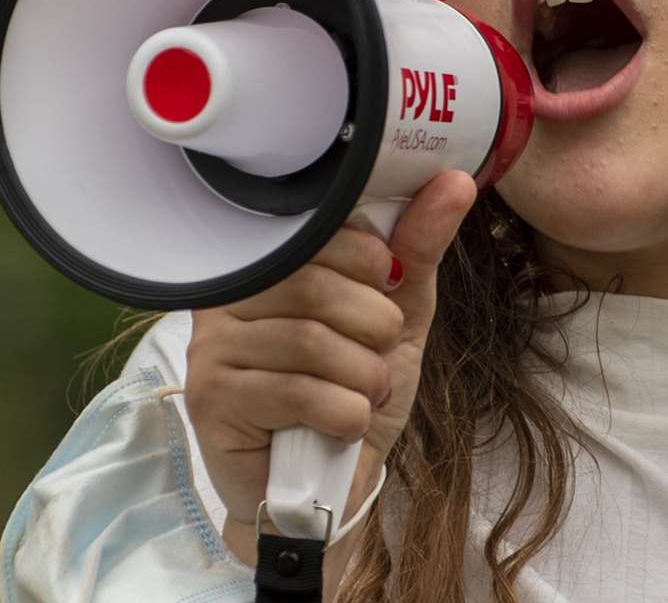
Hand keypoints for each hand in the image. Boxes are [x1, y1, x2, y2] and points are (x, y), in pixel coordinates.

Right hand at [184, 170, 476, 541]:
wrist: (327, 486)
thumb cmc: (354, 389)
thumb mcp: (398, 315)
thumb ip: (416, 249)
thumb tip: (455, 182)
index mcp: (268, 261)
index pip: (315, 229)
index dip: (368, 258)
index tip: (385, 286)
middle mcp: (229, 296)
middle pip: (313, 286)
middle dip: (374, 325)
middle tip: (380, 352)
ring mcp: (212, 348)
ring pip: (310, 341)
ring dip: (365, 375)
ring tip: (368, 393)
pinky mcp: (212, 400)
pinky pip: (296, 392)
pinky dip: (344, 412)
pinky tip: (345, 423)